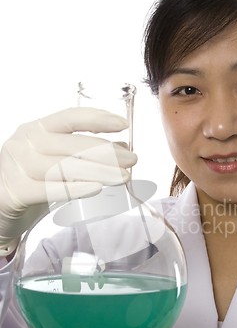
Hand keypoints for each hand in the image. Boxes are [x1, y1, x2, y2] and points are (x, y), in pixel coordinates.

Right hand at [0, 107, 136, 254]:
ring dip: (98, 171)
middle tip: (132, 160)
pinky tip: (96, 188)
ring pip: (64, 167)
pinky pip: (49, 189)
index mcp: (35, 129)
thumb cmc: (31, 183)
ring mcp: (16, 166)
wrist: (0, 210)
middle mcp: (24, 143)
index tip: (122, 124)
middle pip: (72, 144)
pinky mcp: (14, 191)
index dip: (97, 119)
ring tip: (123, 177)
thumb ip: (84, 155)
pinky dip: (75, 189)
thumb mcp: (57, 164)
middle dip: (107, 152)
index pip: (69, 117)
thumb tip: (121, 148)